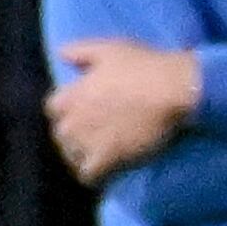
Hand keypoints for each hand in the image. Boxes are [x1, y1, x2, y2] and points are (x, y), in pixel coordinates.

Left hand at [47, 38, 202, 183]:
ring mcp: (88, 142)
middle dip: (75, 136)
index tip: (84, 112)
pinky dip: (95, 176)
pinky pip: (89, 176)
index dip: (70, 111)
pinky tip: (107, 173)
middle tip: (96, 136)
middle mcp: (73, 121)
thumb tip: (61, 54)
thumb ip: (80, 52)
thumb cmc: (144, 66)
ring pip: (73, 157)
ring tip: (102, 156)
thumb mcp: (109, 49)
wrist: (172, 90)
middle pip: (62, 136)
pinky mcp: (107, 159)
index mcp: (70, 95)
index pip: (54, 109)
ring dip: (84, 157)